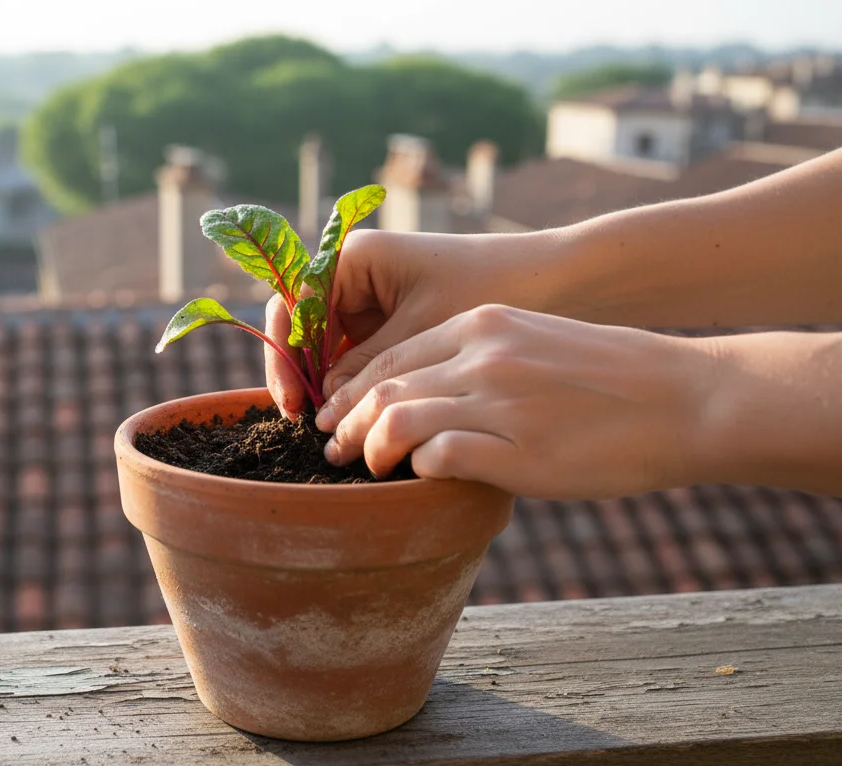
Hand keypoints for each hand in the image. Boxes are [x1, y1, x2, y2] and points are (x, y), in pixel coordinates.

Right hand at [265, 229, 555, 419]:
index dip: (285, 356)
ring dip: (327, 387)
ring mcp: (373, 300)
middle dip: (301, 376)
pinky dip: (356, 386)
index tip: (294, 404)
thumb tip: (325, 403)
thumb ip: (369, 364)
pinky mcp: (393, 323)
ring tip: (335, 433)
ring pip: (328, 348)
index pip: (293, 304)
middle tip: (307, 427)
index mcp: (354, 257)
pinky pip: (357, 356)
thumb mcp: (424, 332)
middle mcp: (355, 274)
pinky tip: (362, 420)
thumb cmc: (491, 288)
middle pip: (304, 329)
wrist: (556, 280)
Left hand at [312, 305, 719, 498]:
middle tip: (331, 447)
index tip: (336, 413)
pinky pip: (438, 456)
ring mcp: (499, 401)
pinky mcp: (519, 448)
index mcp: (483, 325)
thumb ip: (482, 361)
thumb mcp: (538, 343)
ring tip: (364, 468)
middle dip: (345, 421)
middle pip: (382, 387)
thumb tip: (431, 399)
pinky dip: (416, 468)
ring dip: (368, 448)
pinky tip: (418, 478)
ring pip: (396, 420)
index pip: (391, 355)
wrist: (687, 399)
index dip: (352, 389)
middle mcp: (482, 355)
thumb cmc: (616, 378)